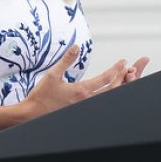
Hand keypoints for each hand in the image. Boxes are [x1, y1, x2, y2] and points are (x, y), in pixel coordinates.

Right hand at [20, 49, 149, 119]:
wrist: (33, 114)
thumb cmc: (41, 95)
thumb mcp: (52, 74)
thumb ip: (66, 60)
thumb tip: (76, 47)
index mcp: (81, 91)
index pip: (105, 79)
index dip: (116, 69)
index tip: (123, 62)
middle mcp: (86, 100)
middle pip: (111, 90)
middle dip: (121, 79)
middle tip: (128, 69)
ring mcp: (84, 107)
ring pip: (106, 97)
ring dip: (116, 88)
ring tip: (122, 79)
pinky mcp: (79, 110)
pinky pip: (98, 102)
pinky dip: (106, 95)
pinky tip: (108, 91)